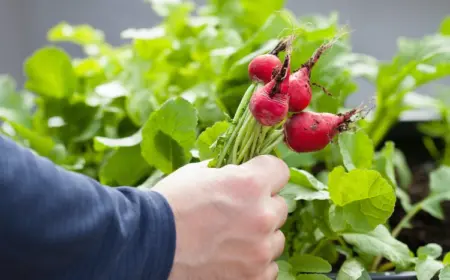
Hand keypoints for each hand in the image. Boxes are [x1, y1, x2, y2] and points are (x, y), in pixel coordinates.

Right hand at [152, 155, 289, 279]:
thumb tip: (238, 172)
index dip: (267, 172)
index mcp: (250, 185)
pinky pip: (269, 266)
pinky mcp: (253, 277)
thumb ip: (227, 173)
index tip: (257, 178)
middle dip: (262, 205)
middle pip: (280, 206)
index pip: (280, 170)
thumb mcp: (198, 173)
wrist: (148, 244)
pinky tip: (233, 257)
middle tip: (238, 211)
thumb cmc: (170, 204)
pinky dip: (255, 262)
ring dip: (261, 235)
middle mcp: (262, 216)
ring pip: (276, 238)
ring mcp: (260, 251)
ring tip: (233, 237)